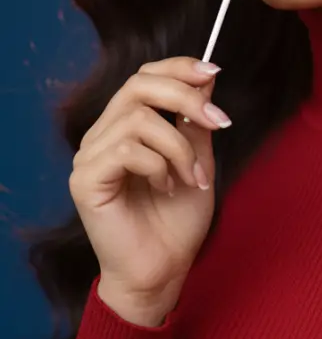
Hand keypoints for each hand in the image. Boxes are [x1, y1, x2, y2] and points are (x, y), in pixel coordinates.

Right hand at [69, 56, 229, 323]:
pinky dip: (158, 165)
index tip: (213, 73)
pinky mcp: (86, 180)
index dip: (177, 68)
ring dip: (179, 147)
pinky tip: (166, 188)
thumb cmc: (176, 222)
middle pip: (138, 85)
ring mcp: (90, 157)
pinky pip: (127, 149)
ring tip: (191, 177)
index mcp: (125, 126)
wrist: (163, 271)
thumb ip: (195, 121)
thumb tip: (206, 78)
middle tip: (219, 122)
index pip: (143, 76)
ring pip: (139, 120)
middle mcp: (102, 136)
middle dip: (185, 98)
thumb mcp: (198, 160)